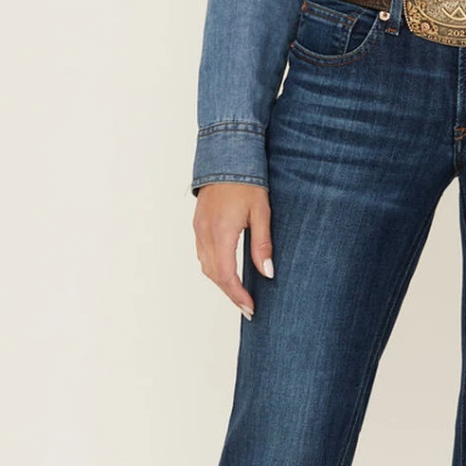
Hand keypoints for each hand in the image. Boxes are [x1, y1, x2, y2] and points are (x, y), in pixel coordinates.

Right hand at [193, 182, 273, 319]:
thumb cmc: (247, 181)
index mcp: (221, 233)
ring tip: (239, 294)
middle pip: (214, 275)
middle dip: (231, 294)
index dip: (238, 295)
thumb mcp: (261, 212)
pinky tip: (226, 272)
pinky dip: (214, 268)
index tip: (250, 308)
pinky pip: (202, 254)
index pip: (227, 275)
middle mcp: (205, 234)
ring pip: (206, 266)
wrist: (226, 156)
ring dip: (221, 283)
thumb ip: (263, 244)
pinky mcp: (198, 225)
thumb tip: (267, 273)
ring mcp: (199, 230)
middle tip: (248, 308)